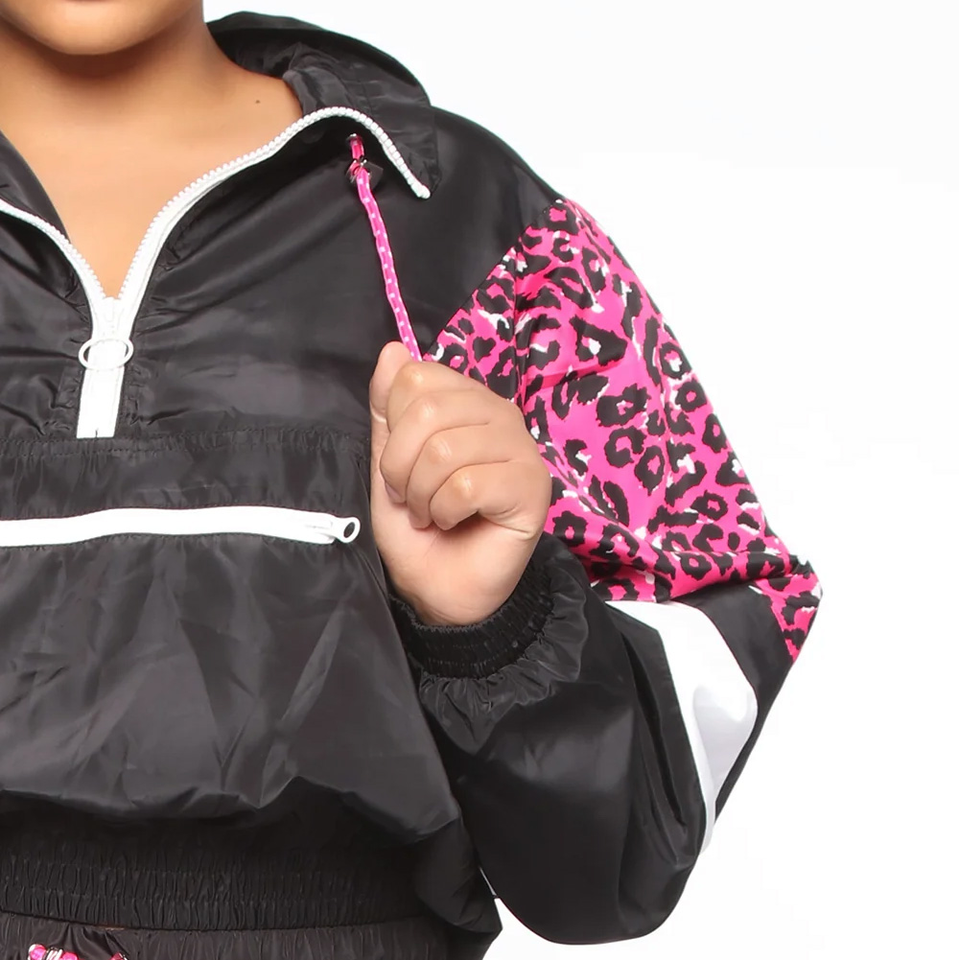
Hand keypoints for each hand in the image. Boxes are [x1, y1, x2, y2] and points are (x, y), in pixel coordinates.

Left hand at [368, 340, 551, 626]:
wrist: (440, 589)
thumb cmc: (418, 527)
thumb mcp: (389, 463)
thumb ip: (389, 409)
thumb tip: (392, 350)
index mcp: (467, 401)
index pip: (415, 377)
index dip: (394, 430)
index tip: (401, 469)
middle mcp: (500, 414)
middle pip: (427, 410)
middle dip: (402, 467)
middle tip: (414, 498)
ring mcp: (522, 449)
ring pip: (445, 450)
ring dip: (424, 494)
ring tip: (434, 513)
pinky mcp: (533, 486)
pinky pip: (467, 484)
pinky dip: (446, 511)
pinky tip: (456, 522)